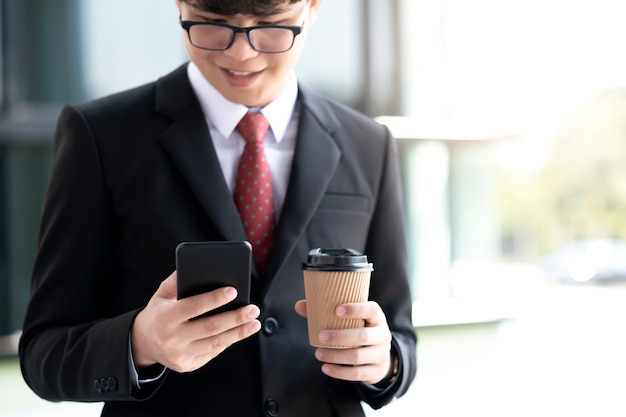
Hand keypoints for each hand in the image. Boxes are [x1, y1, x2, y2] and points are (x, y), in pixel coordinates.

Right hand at [131, 271, 260, 372]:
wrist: (145, 342)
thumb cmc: (160, 311)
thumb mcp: (162, 294)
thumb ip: (178, 280)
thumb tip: (200, 267)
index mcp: (164, 317)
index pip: (192, 307)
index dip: (214, 299)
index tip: (234, 291)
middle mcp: (171, 338)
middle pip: (209, 327)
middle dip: (234, 317)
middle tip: (253, 309)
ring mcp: (180, 355)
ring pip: (215, 343)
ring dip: (238, 332)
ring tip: (254, 322)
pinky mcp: (188, 365)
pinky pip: (213, 352)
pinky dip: (229, 341)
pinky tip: (241, 331)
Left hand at [295, 300, 392, 384]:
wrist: (379, 356)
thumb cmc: (359, 330)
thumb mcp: (351, 320)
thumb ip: (326, 311)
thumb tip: (299, 305)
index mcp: (377, 318)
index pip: (371, 310)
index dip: (355, 309)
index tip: (337, 310)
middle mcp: (382, 335)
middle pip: (364, 336)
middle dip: (340, 337)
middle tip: (321, 336)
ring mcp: (380, 354)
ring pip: (358, 356)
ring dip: (336, 356)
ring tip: (318, 353)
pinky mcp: (375, 371)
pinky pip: (357, 373)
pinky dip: (339, 372)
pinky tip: (326, 368)